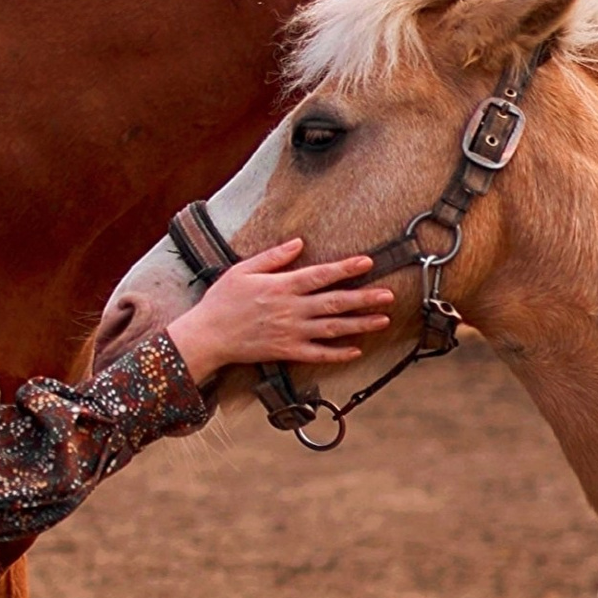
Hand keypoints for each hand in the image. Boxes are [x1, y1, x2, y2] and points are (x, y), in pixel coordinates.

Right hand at [171, 241, 397, 386]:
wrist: (208, 336)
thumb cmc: (222, 300)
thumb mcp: (243, 270)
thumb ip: (273, 257)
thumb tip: (298, 243)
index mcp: (281, 286)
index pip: (321, 275)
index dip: (346, 268)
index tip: (367, 262)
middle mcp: (291, 310)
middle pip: (335, 302)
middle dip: (364, 298)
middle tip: (389, 294)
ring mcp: (290, 333)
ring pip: (332, 328)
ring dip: (360, 324)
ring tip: (383, 320)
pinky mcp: (286, 352)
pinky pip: (318, 354)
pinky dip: (338, 353)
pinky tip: (356, 350)